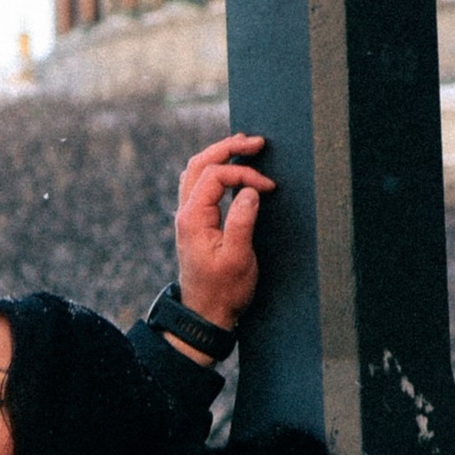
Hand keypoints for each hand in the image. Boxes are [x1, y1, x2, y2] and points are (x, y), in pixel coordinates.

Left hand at [173, 132, 274, 338]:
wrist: (205, 312)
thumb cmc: (223, 290)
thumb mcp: (238, 258)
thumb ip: (242, 222)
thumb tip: (250, 191)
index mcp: (193, 217)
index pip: (216, 176)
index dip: (245, 173)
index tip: (268, 187)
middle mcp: (185, 212)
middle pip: (200, 163)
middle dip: (228, 147)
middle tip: (256, 141)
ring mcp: (187, 216)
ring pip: (196, 171)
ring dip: (219, 155)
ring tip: (244, 146)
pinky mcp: (194, 222)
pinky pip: (199, 184)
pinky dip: (216, 170)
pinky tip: (232, 170)